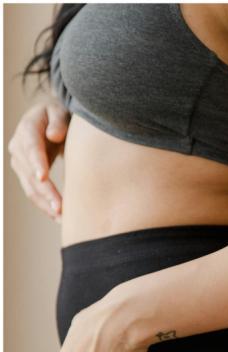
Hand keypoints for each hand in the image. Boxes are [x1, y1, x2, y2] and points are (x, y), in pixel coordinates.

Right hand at [8, 101, 68, 220]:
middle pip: (30, 173)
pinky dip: (45, 205)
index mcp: (27, 129)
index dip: (36, 163)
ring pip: (30, 187)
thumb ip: (58, 121)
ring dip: (45, 204)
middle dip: (45, 192)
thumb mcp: (59, 111)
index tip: (43, 178)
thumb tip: (54, 136)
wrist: (47, 118)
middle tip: (61, 208)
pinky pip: (33, 191)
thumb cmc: (57, 114)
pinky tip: (59, 217)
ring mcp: (19, 162)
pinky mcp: (25, 173)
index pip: (31, 148)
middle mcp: (18, 147)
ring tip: (62, 218)